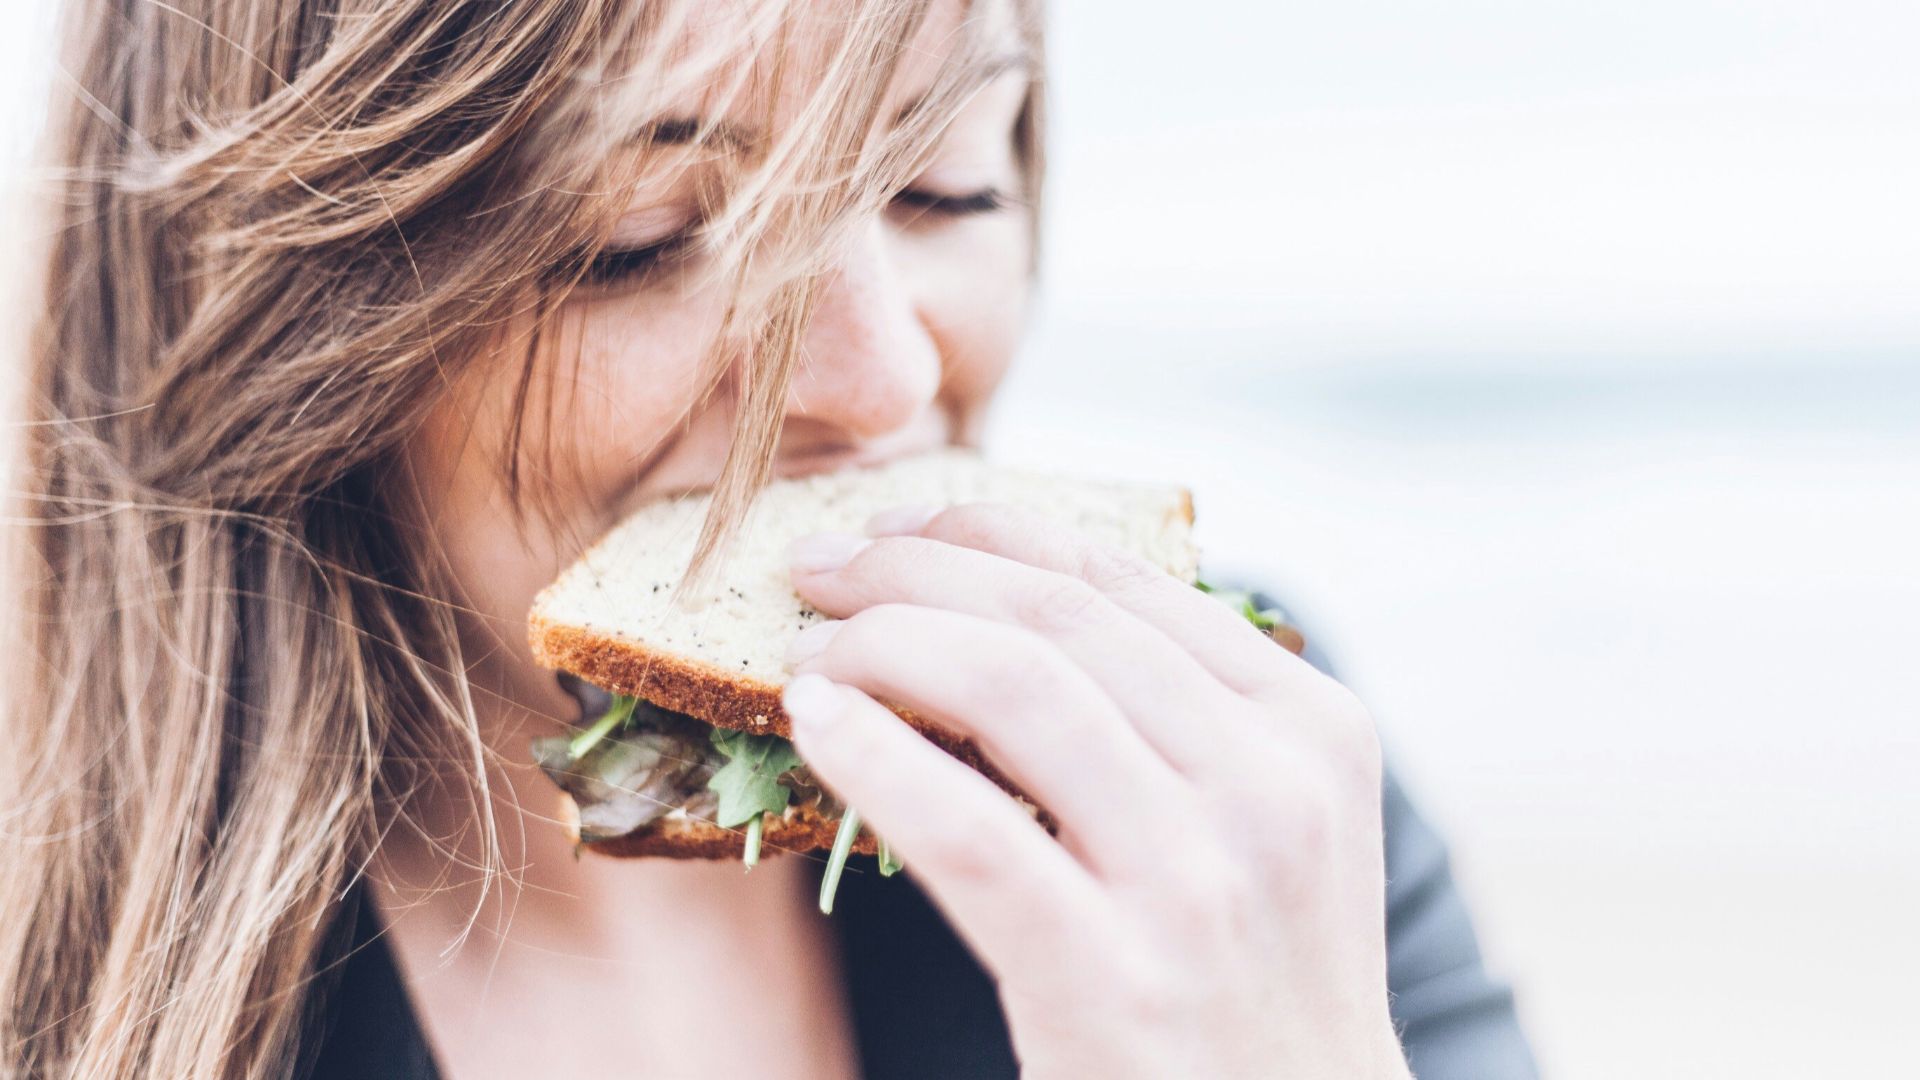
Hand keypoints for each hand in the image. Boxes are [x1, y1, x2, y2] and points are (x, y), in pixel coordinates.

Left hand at [781, 503, 1411, 1079]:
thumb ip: (1172, 721)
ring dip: (883, 644)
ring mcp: (1199, 882)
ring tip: (810, 650)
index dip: (986, 530)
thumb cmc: (1248, 985)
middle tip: (821, 571)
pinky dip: (874, 756)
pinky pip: (966, 830)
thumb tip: (994, 612)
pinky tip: (815, 725)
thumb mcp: (1261, 830)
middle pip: (1057, 617)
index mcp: (1310, 728)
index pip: (1122, 579)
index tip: (897, 527)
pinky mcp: (1113, 978)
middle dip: (915, 570)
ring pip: (1014, 688)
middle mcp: (1270, 786)